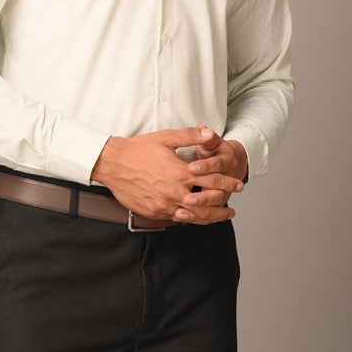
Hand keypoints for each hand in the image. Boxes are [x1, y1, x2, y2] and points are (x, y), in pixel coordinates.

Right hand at [90, 126, 241, 225]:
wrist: (113, 164)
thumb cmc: (138, 150)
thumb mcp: (166, 138)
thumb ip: (190, 136)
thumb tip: (209, 132)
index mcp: (180, 173)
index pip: (212, 181)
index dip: (228, 183)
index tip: (238, 185)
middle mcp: (174, 192)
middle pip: (208, 202)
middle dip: (224, 202)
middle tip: (234, 202)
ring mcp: (164, 205)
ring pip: (195, 216)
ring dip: (212, 217)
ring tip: (223, 216)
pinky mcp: (155, 212)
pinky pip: (178, 219)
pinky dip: (192, 220)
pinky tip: (198, 218)